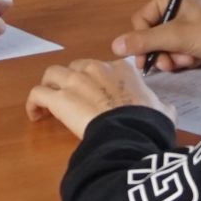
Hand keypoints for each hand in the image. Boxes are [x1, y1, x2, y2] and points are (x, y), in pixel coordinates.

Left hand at [26, 57, 166, 137]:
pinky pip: (38, 94)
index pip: (103, 68)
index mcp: (121, 69)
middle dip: (71, 82)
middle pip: (75, 68)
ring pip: (52, 75)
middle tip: (71, 100)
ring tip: (48, 105)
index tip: (97, 97)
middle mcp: (96, 69)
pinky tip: (35, 115)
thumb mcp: (163, 110)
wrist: (130, 132)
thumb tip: (167, 109)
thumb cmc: (147, 122)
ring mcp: (75, 81)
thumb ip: (162, 106)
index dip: (97, 82)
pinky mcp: (59, 98)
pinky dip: (34, 103)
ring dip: (49, 87)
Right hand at [115, 0, 200, 75]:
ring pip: (163, 47)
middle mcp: (178, 10)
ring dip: (170, 58)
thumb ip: (144, 41)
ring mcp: (187, 28)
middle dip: (157, 51)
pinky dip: (181, 61)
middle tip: (163, 63)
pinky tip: (193, 62)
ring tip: (183, 61)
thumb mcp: (177, 36)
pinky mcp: (195, 44)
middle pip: (151, 35)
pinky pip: (177, 54)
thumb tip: (115, 45)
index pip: (142, 19)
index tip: (144, 57)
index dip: (141, 38)